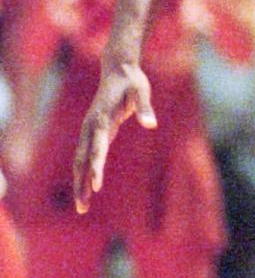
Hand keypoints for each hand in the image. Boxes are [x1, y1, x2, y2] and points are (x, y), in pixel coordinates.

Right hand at [72, 61, 155, 212]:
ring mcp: (89, 130)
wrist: (118, 69)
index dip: (96, 166)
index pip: (97, 147)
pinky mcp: (94, 133)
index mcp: (101, 118)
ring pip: (80, 161)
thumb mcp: (141, 91)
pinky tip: (87, 190)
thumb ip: (145, 108)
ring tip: (82, 207)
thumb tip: (151, 124)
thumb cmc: (132, 80)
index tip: (96, 186)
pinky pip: (86, 157)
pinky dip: (84, 173)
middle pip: (82, 159)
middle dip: (81, 183)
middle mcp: (90, 126)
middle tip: (82, 207)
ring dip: (79, 183)